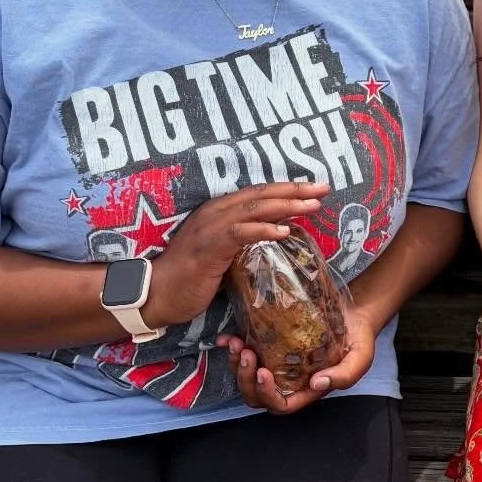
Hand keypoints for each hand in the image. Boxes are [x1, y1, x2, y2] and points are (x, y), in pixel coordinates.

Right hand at [146, 182, 329, 328]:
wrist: (157, 294)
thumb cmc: (192, 276)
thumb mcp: (224, 252)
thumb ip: (245, 239)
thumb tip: (277, 233)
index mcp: (220, 211)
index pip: (259, 193)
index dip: (288, 188)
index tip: (317, 188)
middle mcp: (215, 212)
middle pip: (261, 195)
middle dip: (295, 190)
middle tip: (324, 188)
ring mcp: (211, 228)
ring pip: (254, 209)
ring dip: (286, 205)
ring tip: (313, 205)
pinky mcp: (209, 247)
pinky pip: (240, 233)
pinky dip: (263, 230)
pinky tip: (283, 230)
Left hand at [219, 298, 376, 414]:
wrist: (355, 313)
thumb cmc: (358, 338)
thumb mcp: (360, 358)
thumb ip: (344, 375)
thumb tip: (317, 383)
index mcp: (306, 390)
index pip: (281, 405)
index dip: (267, 395)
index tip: (264, 373)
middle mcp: (288, 381)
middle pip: (257, 395)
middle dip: (245, 378)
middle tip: (245, 354)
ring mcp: (276, 364)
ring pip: (247, 375)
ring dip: (235, 363)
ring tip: (236, 343)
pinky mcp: (269, 346)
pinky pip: (245, 353)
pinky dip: (232, 347)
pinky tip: (227, 336)